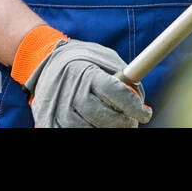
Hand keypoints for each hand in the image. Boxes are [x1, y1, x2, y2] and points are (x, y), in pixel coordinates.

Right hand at [11, 24, 152, 127]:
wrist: (45, 62)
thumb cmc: (83, 60)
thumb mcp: (105, 59)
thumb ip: (122, 77)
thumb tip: (140, 100)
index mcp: (86, 72)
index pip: (114, 92)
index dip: (133, 106)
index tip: (146, 114)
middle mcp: (70, 90)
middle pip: (101, 115)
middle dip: (121, 122)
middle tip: (132, 122)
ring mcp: (56, 107)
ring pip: (86, 128)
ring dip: (105, 128)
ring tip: (115, 123)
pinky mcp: (48, 120)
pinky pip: (69, 131)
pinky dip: (87, 129)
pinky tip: (95, 124)